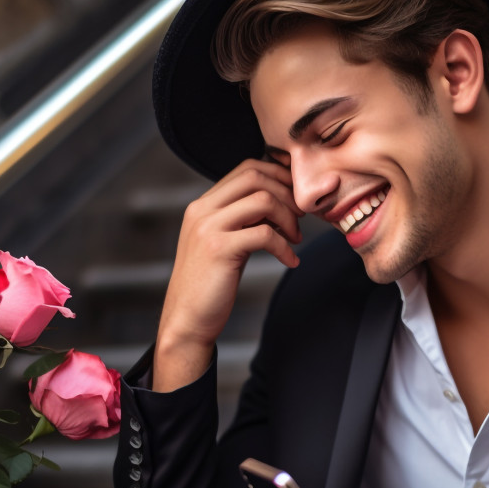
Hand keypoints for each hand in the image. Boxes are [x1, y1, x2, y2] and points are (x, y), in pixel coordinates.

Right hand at [152, 159, 302, 390]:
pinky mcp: (219, 249)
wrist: (187, 319)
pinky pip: (265, 234)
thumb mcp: (223, 242)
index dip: (278, 176)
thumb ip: (242, 219)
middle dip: (287, 193)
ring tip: (295, 239)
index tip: (296, 197)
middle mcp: (202, 210)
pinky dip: (285, 247)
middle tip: (302, 217)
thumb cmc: (210, 284)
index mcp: (203, 204)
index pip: (246, 168)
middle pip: (255, 177)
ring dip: (289, 218)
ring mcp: (208, 227)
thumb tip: (280, 201)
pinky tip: (290, 261)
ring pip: (262, 200)